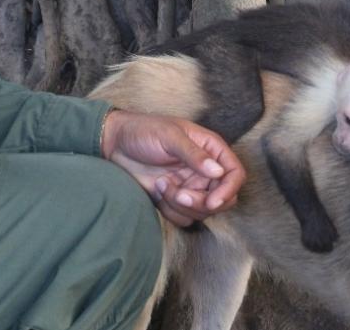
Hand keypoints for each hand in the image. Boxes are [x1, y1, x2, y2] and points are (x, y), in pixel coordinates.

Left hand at [101, 110, 245, 226]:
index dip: (229, 190)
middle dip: (202, 203)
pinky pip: (184, 218)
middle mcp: (205, 170)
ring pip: (202, 212)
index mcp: (210, 149)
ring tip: (162, 184)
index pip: (235, 174)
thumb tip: (218, 172)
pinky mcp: (175, 200)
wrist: (114, 144)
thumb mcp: (169, 136)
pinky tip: (158, 189)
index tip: (212, 201)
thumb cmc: (143, 131)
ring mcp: (191, 186)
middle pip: (223, 199)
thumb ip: (194, 154)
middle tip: (180, 195)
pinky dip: (171, 210)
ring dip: (181, 205)